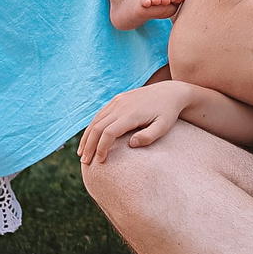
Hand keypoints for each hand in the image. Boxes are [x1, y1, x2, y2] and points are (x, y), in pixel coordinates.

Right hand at [78, 82, 196, 165]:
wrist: (170, 92)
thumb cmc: (168, 113)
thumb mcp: (164, 126)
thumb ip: (148, 136)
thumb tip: (131, 145)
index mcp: (131, 114)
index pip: (108, 133)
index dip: (101, 148)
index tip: (100, 161)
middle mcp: (121, 106)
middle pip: (97, 127)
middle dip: (89, 145)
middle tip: (85, 162)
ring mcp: (118, 101)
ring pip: (96, 120)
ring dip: (87, 137)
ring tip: (82, 153)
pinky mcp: (118, 99)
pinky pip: (101, 114)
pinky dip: (93, 127)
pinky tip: (90, 138)